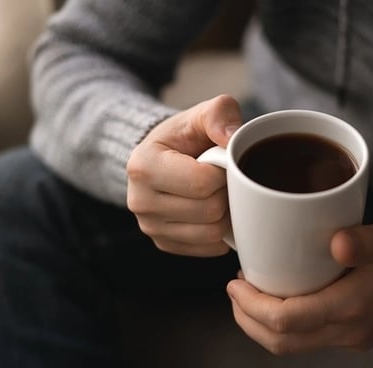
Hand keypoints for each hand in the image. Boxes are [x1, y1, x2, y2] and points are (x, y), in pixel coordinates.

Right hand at [127, 95, 241, 256]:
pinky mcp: (164, 244)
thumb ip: (220, 113)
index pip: (202, 183)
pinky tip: (214, 212)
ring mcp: (150, 228)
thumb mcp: (201, 115)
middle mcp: (139, 201)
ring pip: (212, 233)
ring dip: (227, 214)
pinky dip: (221, 233)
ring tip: (219, 193)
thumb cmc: (185, 137)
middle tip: (223, 179)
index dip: (224, 173)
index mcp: (143, 166)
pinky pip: (209, 248)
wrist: (163, 157)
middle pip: (210, 211)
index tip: (220, 162)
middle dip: (226, 193)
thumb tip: (233, 138)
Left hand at [226, 214, 372, 353]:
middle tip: (235, 290)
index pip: (287, 320)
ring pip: (295, 345)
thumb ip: (370, 239)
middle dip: (249, 320)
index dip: (252, 305)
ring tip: (252, 294)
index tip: (235, 282)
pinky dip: (288, 325)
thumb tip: (334, 242)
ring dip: (265, 326)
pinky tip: (286, 297)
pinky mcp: (360, 334)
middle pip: (283, 342)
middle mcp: (350, 329)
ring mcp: (355, 336)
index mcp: (355, 305)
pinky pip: (312, 339)